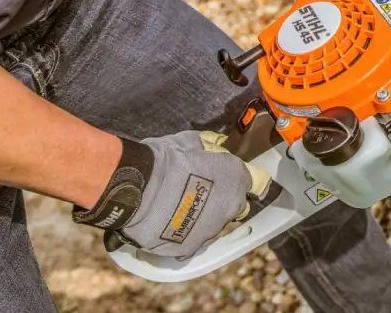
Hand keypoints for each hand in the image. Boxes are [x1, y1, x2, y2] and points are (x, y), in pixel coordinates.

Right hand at [72, 131, 270, 257]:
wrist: (138, 189)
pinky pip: (191, 241)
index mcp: (237, 177)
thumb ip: (207, 146)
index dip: (237, 179)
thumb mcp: (190, 142)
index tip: (226, 178)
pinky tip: (168, 224)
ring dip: (202, 218)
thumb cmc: (164, 160)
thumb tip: (209, 145)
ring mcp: (213, 230)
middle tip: (198, 192)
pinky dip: (183, 234)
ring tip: (177, 208)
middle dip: (222, 200)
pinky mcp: (191, 248)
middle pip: (234, 206)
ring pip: (214, 225)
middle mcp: (232, 206)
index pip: (252, 181)